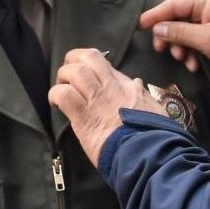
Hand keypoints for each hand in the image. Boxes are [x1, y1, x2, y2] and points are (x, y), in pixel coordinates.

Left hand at [50, 49, 163, 163]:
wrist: (146, 151)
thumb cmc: (153, 134)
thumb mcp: (153, 107)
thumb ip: (141, 94)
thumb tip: (137, 83)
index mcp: (126, 85)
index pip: (103, 61)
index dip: (89, 63)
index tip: (86, 73)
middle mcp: (110, 86)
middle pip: (86, 57)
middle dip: (72, 61)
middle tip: (67, 75)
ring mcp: (96, 99)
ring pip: (73, 71)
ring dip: (62, 78)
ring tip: (61, 90)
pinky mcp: (83, 115)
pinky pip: (63, 94)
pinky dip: (56, 96)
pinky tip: (57, 104)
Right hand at [138, 0, 209, 78]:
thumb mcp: (209, 39)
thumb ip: (180, 33)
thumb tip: (158, 29)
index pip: (175, 4)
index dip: (155, 15)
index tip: (139, 25)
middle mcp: (209, 5)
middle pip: (177, 18)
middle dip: (169, 36)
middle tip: (162, 51)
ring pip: (184, 32)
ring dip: (181, 47)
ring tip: (184, 61)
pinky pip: (194, 40)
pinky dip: (191, 52)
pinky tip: (193, 65)